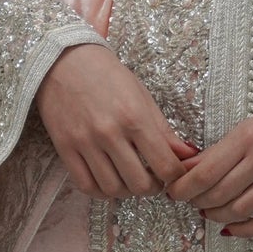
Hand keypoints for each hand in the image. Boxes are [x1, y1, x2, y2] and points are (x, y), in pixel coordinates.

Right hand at [35, 43, 197, 198]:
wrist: (64, 60)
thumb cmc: (108, 75)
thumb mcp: (142, 96)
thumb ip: (164, 130)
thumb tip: (188, 155)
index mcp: (135, 117)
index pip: (165, 165)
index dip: (175, 176)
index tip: (174, 173)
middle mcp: (110, 132)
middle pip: (140, 184)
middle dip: (153, 187)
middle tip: (154, 179)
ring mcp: (85, 143)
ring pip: (113, 189)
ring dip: (128, 192)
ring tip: (132, 179)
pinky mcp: (65, 149)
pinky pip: (86, 186)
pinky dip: (101, 191)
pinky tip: (110, 180)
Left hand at [165, 112, 252, 235]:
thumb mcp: (245, 130)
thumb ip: (216, 152)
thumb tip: (184, 171)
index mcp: (248, 136)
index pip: (206, 171)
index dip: (184, 187)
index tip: (174, 193)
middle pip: (220, 193)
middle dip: (198, 202)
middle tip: (192, 203)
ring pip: (240, 210)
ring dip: (217, 216)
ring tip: (209, 213)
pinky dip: (242, 230)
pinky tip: (229, 229)